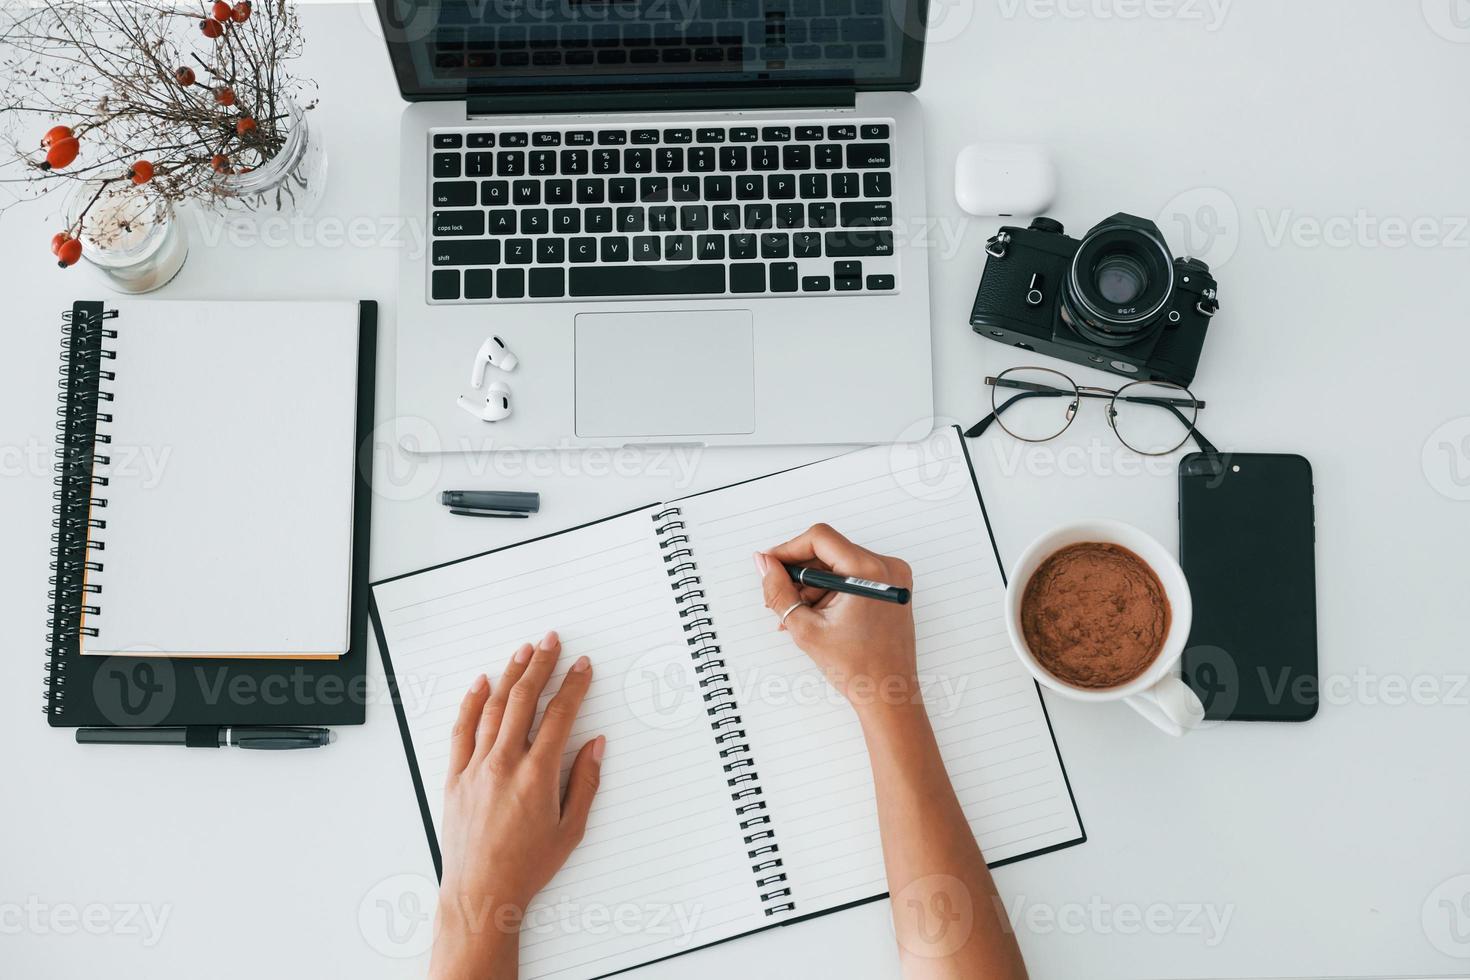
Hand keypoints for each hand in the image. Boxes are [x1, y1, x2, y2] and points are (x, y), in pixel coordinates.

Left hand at [429, 631, 605, 979]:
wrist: (481, 892)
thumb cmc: (527, 866)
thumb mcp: (571, 829)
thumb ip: (585, 782)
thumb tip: (595, 745)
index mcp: (537, 776)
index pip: (560, 716)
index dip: (573, 686)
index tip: (582, 667)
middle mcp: (504, 764)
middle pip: (524, 700)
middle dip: (541, 666)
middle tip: (552, 642)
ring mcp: (476, 768)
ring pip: (493, 708)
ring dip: (510, 675)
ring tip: (524, 652)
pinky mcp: (455, 777)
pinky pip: (462, 730)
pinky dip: (471, 703)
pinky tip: (480, 683)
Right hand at [755, 524, 917, 713]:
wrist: (888, 694)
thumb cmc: (857, 669)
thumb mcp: (806, 628)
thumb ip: (779, 591)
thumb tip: (764, 563)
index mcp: (869, 572)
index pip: (819, 539)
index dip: (789, 549)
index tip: (770, 565)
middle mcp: (887, 568)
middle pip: (829, 551)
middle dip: (799, 573)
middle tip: (780, 598)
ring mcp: (892, 578)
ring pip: (838, 564)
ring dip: (812, 586)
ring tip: (798, 616)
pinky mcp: (891, 588)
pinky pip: (852, 576)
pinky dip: (830, 591)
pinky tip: (816, 615)